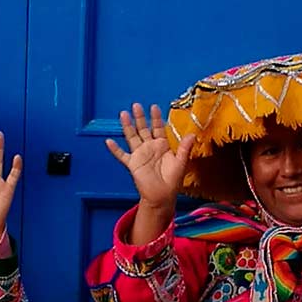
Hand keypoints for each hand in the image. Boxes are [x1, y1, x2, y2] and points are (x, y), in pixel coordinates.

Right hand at [104, 103, 190, 242]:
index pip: (158, 128)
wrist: (162, 196)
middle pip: (143, 129)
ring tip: (123, 114)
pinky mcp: (132, 164)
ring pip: (132, 137)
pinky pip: (122, 156)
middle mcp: (150, 148)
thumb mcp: (181, 163)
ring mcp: (140, 155)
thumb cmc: (173, 181)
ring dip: (127, 126)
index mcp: (162, 146)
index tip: (153, 106)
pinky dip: (115, 149)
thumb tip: (192, 135)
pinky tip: (109, 141)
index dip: (155, 118)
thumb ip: (185, 148)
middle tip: (136, 105)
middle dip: (140, 117)